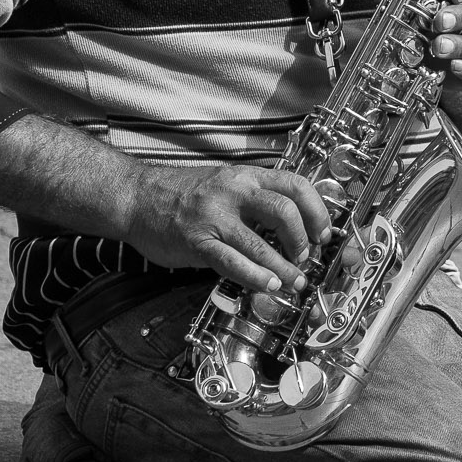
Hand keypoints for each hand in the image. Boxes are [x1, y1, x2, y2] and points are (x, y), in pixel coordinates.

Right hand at [120, 162, 333, 293]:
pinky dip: (255, 276)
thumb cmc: (183, 193)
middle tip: (307, 257)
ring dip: (285, 266)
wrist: (137, 197)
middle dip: (303, 240)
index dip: (318, 211)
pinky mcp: (197, 241)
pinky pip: (231, 261)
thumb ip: (257, 199)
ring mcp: (214, 217)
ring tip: (295, 281)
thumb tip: (294, 225)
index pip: (296, 185)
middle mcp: (234, 192)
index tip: (324, 232)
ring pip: (261, 242)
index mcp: (247, 177)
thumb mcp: (227, 183)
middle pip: (285, 211)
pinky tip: (269, 284)